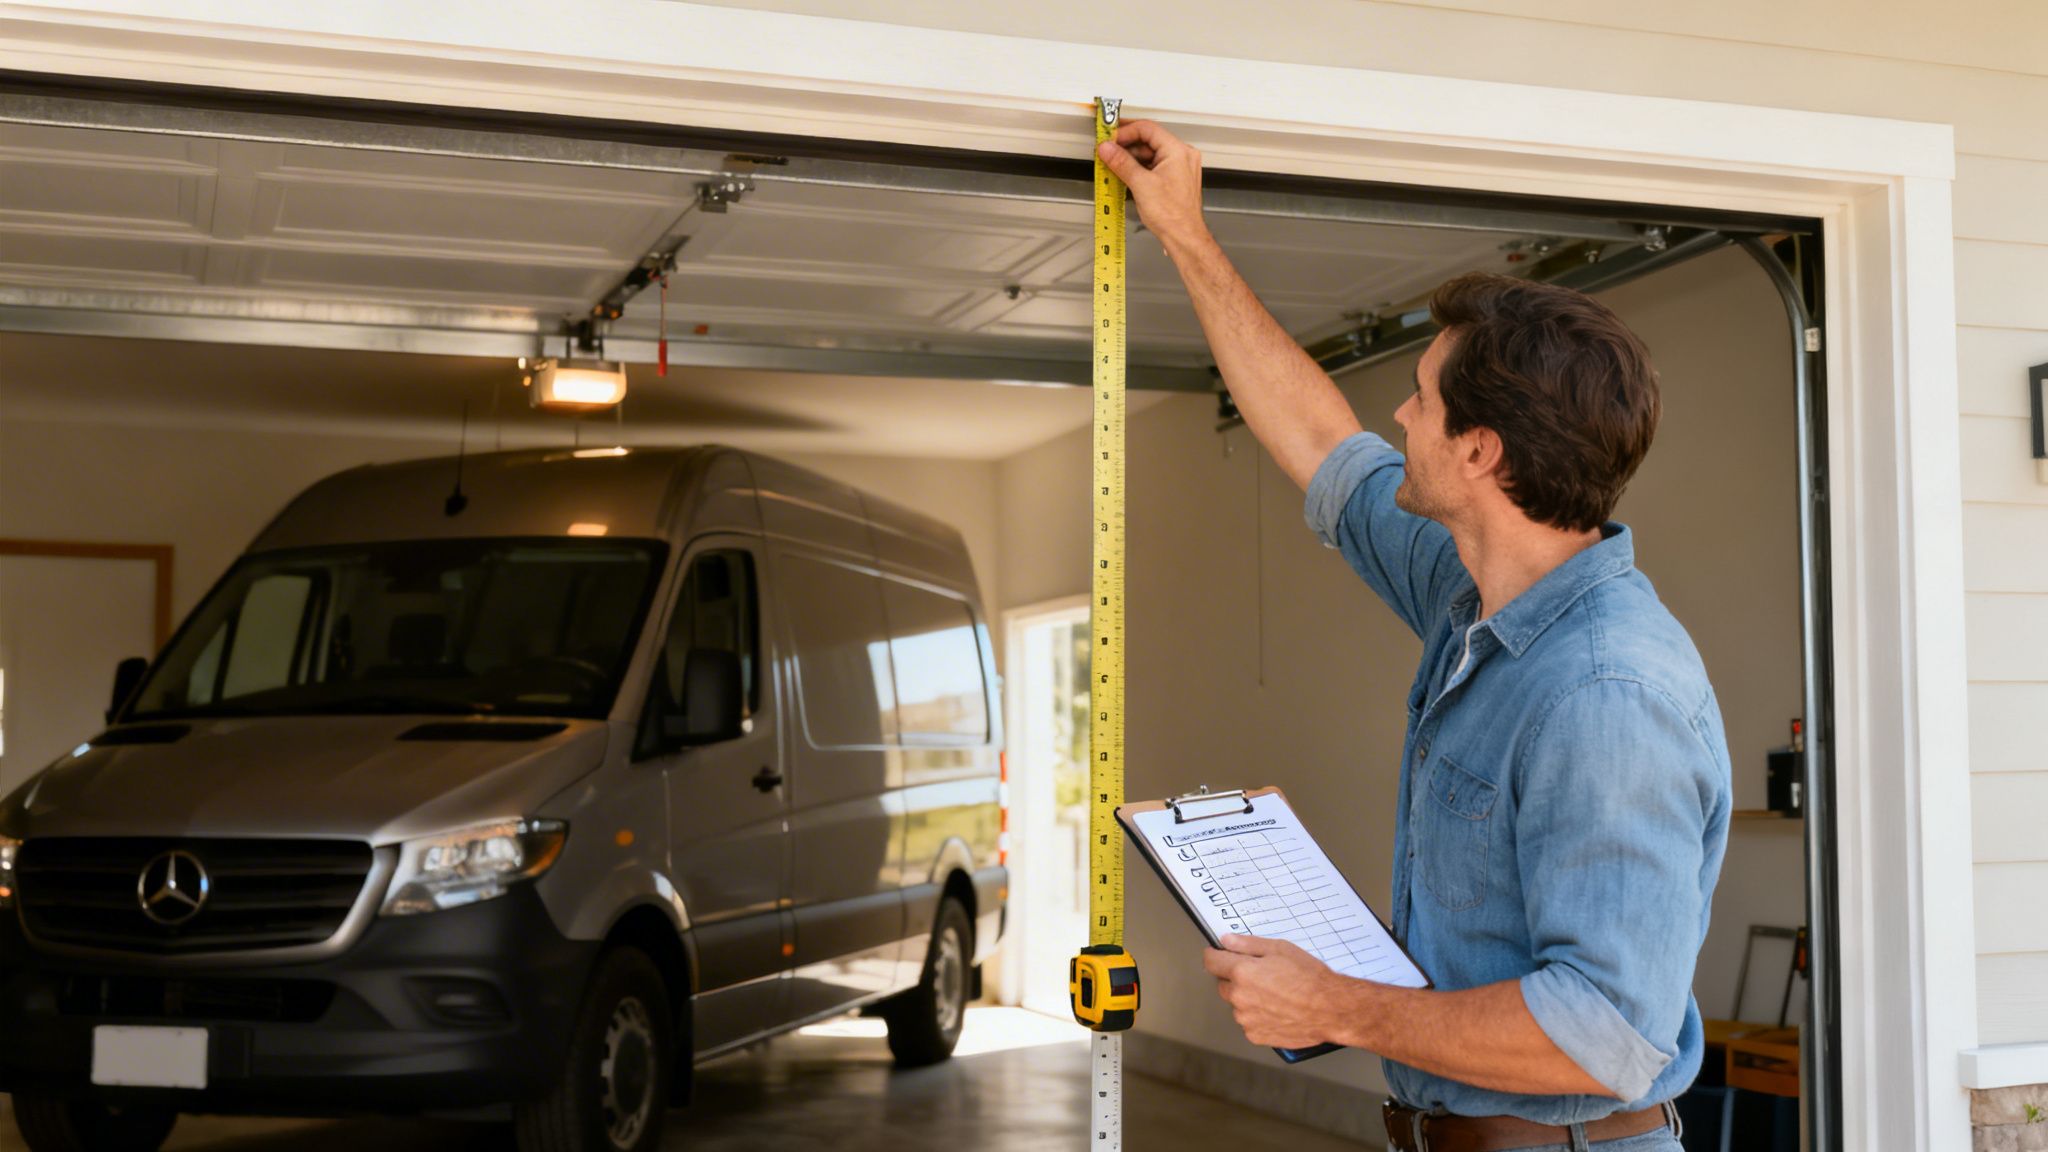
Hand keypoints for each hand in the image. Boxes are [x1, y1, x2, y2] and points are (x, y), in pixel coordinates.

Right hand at [1096, 119, 1211, 251]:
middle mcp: (1182, 156)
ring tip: (1112, 163)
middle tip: (1107, 149)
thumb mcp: (1141, 184)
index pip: (1148, 129)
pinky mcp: (1174, 179)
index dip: (1126, 131)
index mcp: (1178, 151)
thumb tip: (1107, 148)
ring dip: (1131, 157)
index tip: (1110, 138)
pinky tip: (1124, 173)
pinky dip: (1139, 168)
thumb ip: (1121, 162)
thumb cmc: (1173, 215)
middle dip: (1126, 145)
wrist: (1184, 237)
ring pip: (1150, 154)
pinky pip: (1154, 166)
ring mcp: (1179, 167)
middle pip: (1149, 140)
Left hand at [1203, 934, 1342, 1048]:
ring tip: (1275, 994)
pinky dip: (1257, 1016)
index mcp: (1242, 972)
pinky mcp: (1255, 1035)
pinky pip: (1248, 1022)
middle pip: (1223, 984)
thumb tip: (1227, 941)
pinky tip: (1277, 1009)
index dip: (1215, 955)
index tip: (1219, 955)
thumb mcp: (1281, 949)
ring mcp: (1246, 1019)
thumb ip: (1248, 944)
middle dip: (1235, 978)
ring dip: (1247, 998)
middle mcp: (1239, 996)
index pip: (1211, 961)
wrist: (1330, 1009)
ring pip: (1237, 1004)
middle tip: (1261, 975)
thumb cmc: (1310, 979)